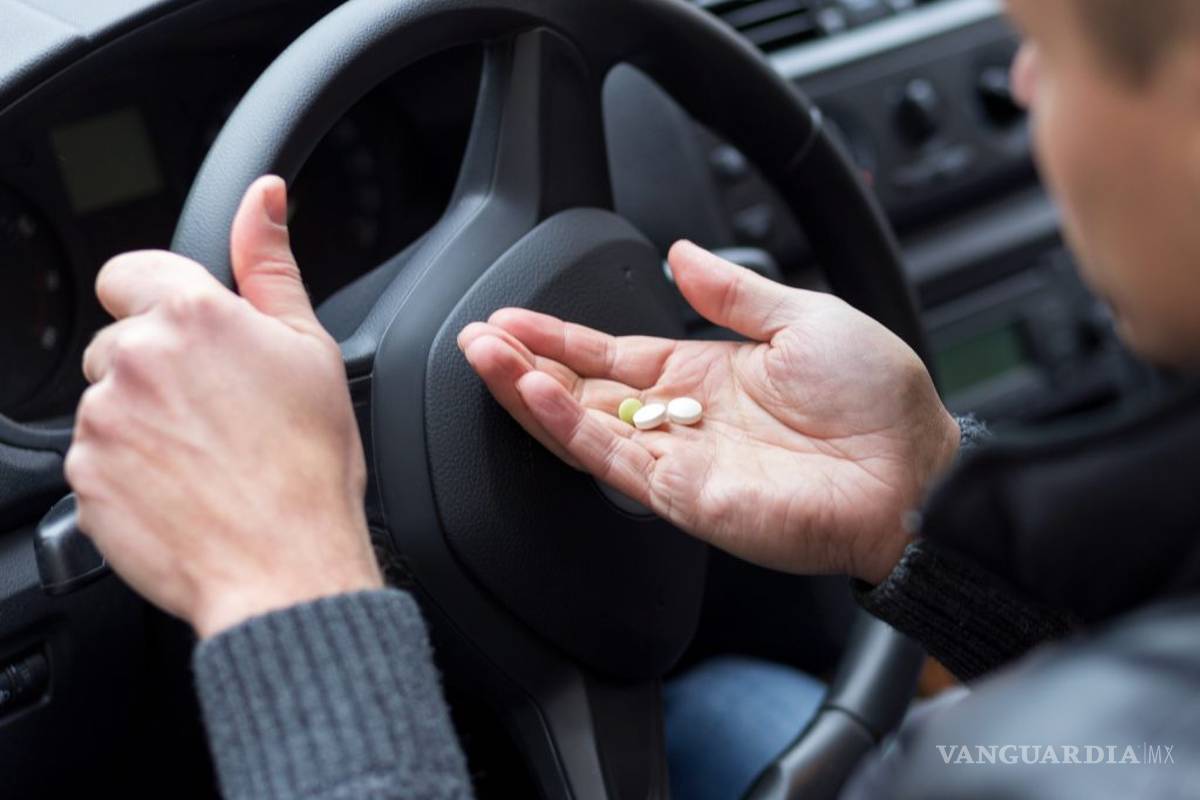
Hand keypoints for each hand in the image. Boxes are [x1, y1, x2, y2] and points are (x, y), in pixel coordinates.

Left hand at [66, 176, 381, 638]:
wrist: (285, 564)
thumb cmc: (309, 464)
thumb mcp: (310, 349)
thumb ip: (271, 264)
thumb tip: (263, 196)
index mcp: (192, 313)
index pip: (130, 273)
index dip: (163, 304)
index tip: (194, 342)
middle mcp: (134, 355)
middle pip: (120, 340)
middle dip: (157, 367)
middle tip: (218, 412)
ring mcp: (100, 417)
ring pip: (108, 400)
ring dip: (143, 419)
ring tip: (204, 457)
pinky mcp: (82, 474)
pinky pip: (95, 456)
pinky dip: (128, 468)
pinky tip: (181, 488)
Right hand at [459, 242, 959, 583]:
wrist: (914, 471)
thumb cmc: (877, 402)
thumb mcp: (803, 319)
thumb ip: (734, 292)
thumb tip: (682, 254)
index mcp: (706, 377)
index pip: (614, 356)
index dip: (561, 337)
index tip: (514, 319)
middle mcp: (683, 422)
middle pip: (586, 392)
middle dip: (528, 364)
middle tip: (478, 338)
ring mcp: (679, 461)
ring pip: (585, 427)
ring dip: (532, 393)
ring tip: (486, 358)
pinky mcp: (685, 495)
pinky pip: (614, 459)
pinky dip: (570, 427)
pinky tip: (536, 394)